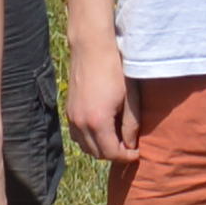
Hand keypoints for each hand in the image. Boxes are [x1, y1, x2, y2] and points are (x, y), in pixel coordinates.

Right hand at [66, 43, 139, 168]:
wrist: (91, 47)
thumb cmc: (115, 69)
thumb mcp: (130, 98)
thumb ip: (131, 125)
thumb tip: (131, 145)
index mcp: (97, 122)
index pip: (111, 154)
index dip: (126, 157)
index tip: (137, 152)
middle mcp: (80, 123)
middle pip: (97, 154)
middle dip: (114, 154)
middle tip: (129, 146)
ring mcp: (71, 117)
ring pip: (85, 146)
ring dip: (101, 148)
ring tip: (116, 138)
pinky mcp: (68, 110)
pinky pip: (77, 135)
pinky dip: (89, 139)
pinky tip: (102, 129)